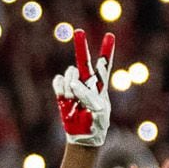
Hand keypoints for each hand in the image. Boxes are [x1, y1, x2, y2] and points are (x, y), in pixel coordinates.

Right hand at [53, 28, 115, 145]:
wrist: (83, 136)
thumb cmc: (97, 124)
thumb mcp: (99, 111)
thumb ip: (89, 95)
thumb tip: (75, 83)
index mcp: (100, 86)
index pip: (104, 66)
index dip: (106, 51)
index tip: (110, 36)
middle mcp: (86, 82)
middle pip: (84, 61)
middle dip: (81, 46)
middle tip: (79, 31)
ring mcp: (73, 87)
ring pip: (70, 74)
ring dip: (71, 86)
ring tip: (74, 101)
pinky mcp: (61, 93)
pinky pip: (58, 82)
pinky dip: (61, 89)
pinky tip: (65, 99)